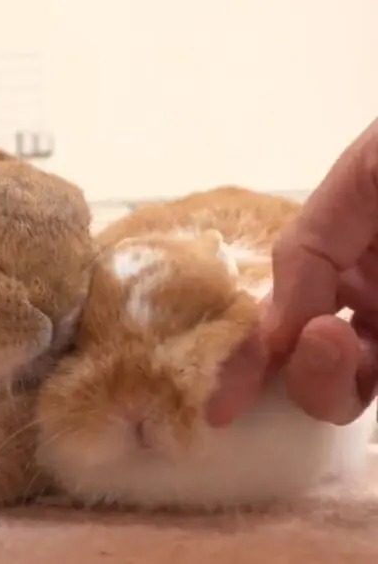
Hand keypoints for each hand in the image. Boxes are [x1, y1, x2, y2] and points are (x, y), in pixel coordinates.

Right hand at [207, 118, 377, 426]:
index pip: (282, 324)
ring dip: (330, 380)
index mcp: (344, 265)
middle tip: (322, 338)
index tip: (219, 406)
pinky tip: (356, 352)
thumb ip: (307, 248)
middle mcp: (371, 306)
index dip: (247, 364)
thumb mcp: (364, 176)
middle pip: (316, 371)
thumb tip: (273, 332)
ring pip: (354, 388)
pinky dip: (353, 377)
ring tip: (336, 339)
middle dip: (305, 370)